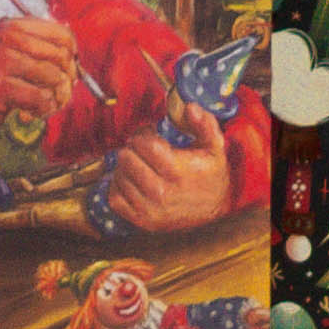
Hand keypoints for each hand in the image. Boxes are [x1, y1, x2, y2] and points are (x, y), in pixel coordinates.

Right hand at [0, 12, 78, 147]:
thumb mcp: (7, 52)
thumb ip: (36, 47)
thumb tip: (75, 57)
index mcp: (10, 27)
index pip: (60, 33)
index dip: (72, 55)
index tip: (68, 70)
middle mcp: (5, 40)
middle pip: (61, 57)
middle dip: (68, 80)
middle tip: (60, 94)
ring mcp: (0, 64)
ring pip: (54, 79)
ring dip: (57, 99)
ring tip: (46, 106)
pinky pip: (42, 99)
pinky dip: (44, 111)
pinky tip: (31, 113)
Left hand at [106, 111, 238, 234]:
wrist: (213, 215)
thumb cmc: (210, 179)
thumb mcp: (215, 149)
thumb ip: (205, 125)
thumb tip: (190, 108)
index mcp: (178, 172)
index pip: (144, 145)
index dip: (143, 135)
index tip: (149, 136)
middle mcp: (161, 192)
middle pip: (127, 158)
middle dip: (133, 149)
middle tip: (143, 150)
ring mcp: (150, 208)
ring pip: (118, 175)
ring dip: (125, 167)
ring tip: (139, 166)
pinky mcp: (141, 220)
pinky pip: (114, 197)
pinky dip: (118, 187)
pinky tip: (131, 182)